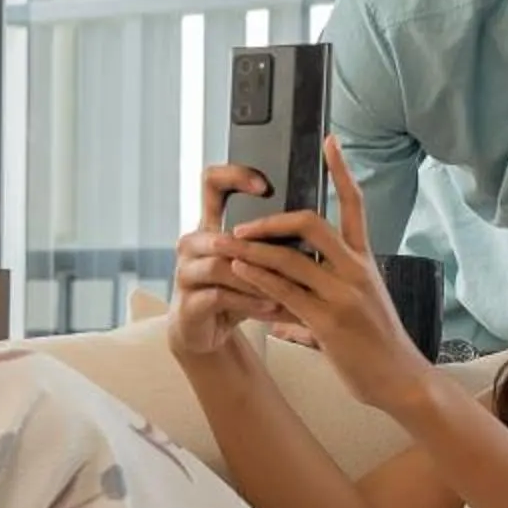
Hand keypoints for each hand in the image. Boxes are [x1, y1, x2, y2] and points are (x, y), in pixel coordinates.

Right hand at [169, 164, 276, 362]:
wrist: (210, 332)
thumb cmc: (238, 290)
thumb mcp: (256, 261)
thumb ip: (274, 240)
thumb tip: (321, 222)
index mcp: (211, 224)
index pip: (212, 182)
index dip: (235, 176)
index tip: (266, 185)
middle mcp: (194, 243)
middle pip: (222, 233)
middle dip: (259, 247)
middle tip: (294, 254)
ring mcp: (186, 272)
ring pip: (222, 266)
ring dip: (259, 278)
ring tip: (290, 287)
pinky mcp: (189, 303)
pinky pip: (220, 296)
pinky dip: (250, 302)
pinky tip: (273, 307)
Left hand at [220, 139, 427, 413]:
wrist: (400, 380)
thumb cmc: (377, 349)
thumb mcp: (356, 315)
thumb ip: (313, 312)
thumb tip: (279, 319)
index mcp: (364, 261)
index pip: (354, 204)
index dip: (342, 170)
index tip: (329, 140)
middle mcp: (356, 270)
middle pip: (312, 223)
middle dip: (272, 219)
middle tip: (242, 223)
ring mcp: (343, 294)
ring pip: (291, 258)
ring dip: (253, 250)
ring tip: (225, 245)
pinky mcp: (328, 320)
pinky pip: (285, 292)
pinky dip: (258, 279)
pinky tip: (238, 271)